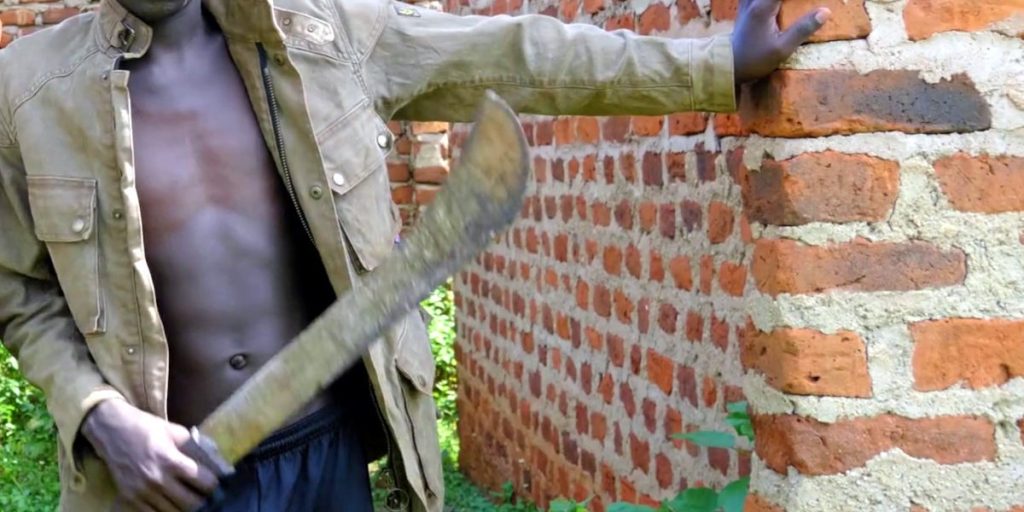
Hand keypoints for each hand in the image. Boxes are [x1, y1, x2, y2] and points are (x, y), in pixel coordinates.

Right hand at [81, 400, 219, 511]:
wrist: (111, 431)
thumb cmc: (148, 428)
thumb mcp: (177, 432)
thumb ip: (199, 449)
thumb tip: (222, 466)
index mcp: (171, 461)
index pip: (205, 482)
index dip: (217, 484)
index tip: (223, 483)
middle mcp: (156, 480)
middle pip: (192, 503)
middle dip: (206, 500)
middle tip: (212, 496)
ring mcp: (142, 492)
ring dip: (188, 507)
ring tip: (195, 499)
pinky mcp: (130, 499)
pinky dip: (169, 511)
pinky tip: (176, 504)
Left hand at [731, 0, 830, 83]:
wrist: (729, 66)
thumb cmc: (755, 60)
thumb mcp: (782, 49)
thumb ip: (803, 29)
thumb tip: (826, 11)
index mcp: (763, 7)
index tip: (813, 0)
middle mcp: (753, 0)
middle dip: (791, 0)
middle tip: (800, 4)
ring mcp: (747, 3)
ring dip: (778, 0)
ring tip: (789, 6)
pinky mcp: (744, 8)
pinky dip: (768, 0)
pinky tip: (777, 6)